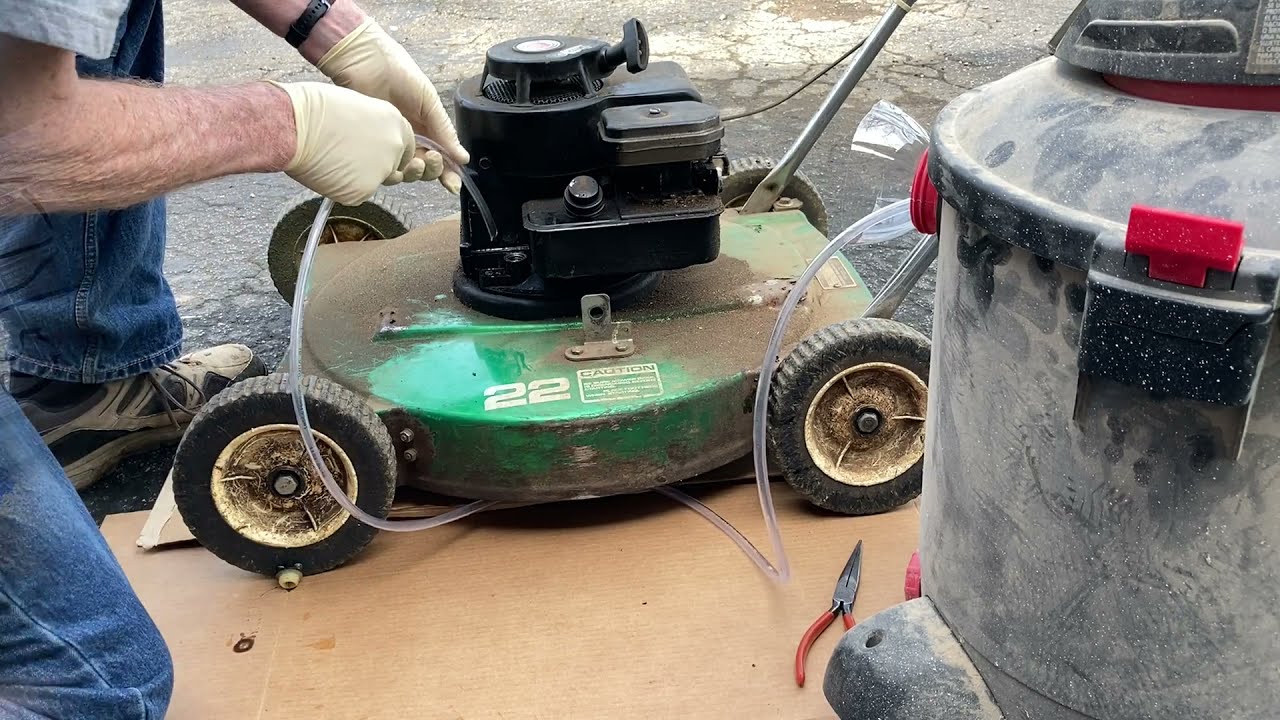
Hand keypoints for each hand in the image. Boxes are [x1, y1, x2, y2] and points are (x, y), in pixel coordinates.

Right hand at [268, 81, 417, 205]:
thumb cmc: (313, 109)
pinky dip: (343, 188)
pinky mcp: (366, 190)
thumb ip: (371, 126)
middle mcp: (394, 145)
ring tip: (333, 158)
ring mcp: (383, 170)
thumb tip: (369, 139)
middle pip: (391, 165)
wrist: (295, 125)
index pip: (402, 145)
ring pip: (374, 181)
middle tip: (346, 155)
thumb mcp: (354, 107)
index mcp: (394, 120)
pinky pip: (357, 194)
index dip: (384, 149)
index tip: (371, 150)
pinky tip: (328, 171)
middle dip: (373, 165)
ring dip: (358, 176)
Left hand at [315, 18, 469, 193]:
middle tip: (432, 158)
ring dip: (415, 172)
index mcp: (427, 129)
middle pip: (425, 169)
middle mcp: (410, 139)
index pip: (441, 158)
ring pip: (406, 172)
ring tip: (416, 160)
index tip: (453, 183)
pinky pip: (384, 168)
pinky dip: (393, 171)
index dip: (448, 173)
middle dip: (433, 170)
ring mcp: (390, 143)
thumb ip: (445, 131)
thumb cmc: (399, 74)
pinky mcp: (372, 145)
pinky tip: (397, 161)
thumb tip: (463, 158)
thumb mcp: (429, 101)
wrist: (367, 62)